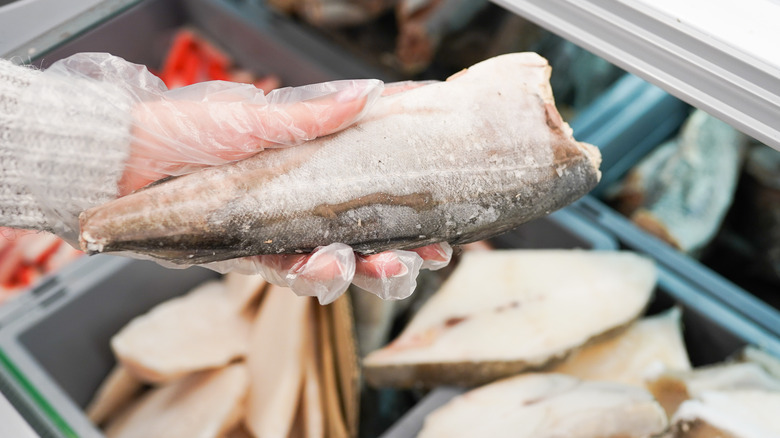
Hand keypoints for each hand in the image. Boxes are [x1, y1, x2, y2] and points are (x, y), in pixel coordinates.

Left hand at [119, 77, 450, 302]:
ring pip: (333, 264)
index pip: (370, 192)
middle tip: (429, 255)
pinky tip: (332, 268)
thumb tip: (370, 92)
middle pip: (362, 238)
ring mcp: (277, 233)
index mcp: (311, 170)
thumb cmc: (187, 128)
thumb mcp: (253, 115)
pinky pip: (288, 274)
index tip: (444, 214)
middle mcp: (300, 207)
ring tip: (382, 266)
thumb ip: (311, 114)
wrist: (123, 162)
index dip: (409, 207)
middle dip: (400, 252)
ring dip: (364, 270)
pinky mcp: (249, 256)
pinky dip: (312, 275)